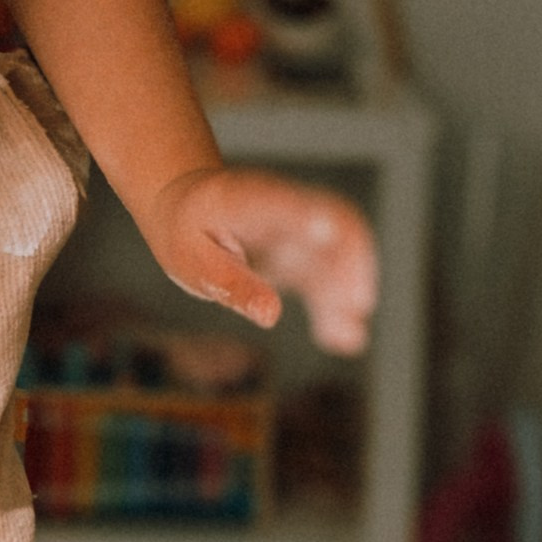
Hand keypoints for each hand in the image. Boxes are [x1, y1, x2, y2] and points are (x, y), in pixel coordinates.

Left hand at [137, 166, 376, 357]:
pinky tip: (342, 340)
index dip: (312, 217)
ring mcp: (301, 229)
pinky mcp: (305, 251)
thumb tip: (270, 316)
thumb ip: (232, 284)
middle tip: (356, 306)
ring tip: (349, 339)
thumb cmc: (185, 230)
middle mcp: (286, 209)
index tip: (330, 234)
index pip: (290, 204)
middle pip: (336, 224)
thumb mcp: (192, 260)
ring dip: (349, 292)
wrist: (185, 207)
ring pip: (341, 254)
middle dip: (351, 263)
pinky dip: (338, 305)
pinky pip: (331, 276)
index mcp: (252, 201)